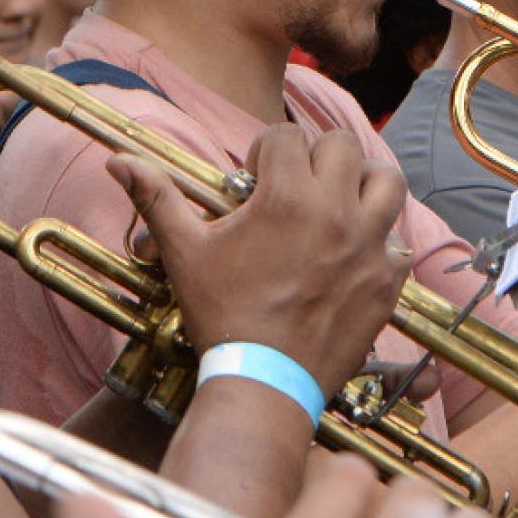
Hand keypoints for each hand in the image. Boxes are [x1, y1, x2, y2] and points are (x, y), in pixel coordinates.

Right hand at [111, 126, 404, 389]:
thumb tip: (117, 161)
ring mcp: (368, 247)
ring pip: (388, 182)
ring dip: (365, 183)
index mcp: (286, 197)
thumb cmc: (221, 315)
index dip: (267, 149)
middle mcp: (335, 213)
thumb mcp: (184, 253)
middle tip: (299, 183)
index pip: (287, 136)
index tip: (257, 174)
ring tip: (341, 201)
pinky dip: (382, 242)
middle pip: (344, 146)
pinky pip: (399, 243)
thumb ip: (156, 198)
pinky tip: (355, 255)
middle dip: (318, 157)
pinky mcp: (386, 282)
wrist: (263, 381)